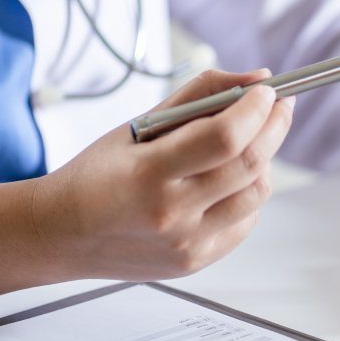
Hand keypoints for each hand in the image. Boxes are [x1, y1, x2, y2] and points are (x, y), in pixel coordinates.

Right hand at [0, 69, 294, 302]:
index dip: (257, 109)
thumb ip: (200, 95)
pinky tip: (228, 179)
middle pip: (250, 164)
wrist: (60, 234)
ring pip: (257, 194)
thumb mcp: (139, 125)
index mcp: (149, 174)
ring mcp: (186, 243)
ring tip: (249, 142)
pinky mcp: (196, 261)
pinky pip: (246, 221)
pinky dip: (247, 193)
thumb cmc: (98, 174)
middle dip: (275, 126)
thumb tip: (258, 80)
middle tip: (279, 105)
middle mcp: (171, 214)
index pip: (226, 137)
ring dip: (264, 160)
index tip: (268, 91)